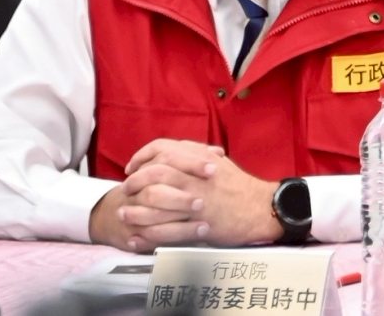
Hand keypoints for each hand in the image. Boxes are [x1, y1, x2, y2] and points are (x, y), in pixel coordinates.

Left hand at [89, 139, 282, 250]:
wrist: (259, 208)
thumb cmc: (239, 187)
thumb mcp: (219, 162)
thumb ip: (197, 154)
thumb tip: (176, 149)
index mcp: (200, 158)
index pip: (163, 148)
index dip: (142, 156)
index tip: (132, 167)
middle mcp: (196, 176)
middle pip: (154, 172)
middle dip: (134, 181)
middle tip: (126, 189)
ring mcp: (196, 198)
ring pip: (154, 199)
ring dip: (135, 207)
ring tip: (124, 212)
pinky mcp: (196, 221)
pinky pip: (164, 227)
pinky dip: (146, 232)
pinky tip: (136, 235)